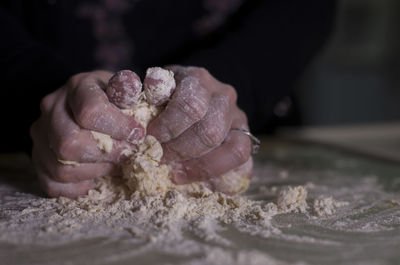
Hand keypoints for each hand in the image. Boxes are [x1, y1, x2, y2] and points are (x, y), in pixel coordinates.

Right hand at [30, 71, 144, 197]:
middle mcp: (53, 107)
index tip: (138, 135)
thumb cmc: (115, 100)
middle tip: (127, 155)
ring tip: (114, 165)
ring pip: (62, 168)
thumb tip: (148, 123)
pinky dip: (77, 188)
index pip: (91, 111)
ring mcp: (41, 134)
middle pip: (71, 143)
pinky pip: (52, 184)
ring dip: (96, 172)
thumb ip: (137, 102)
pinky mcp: (38, 159)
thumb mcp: (128, 91)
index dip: (119, 128)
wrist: (88, 104)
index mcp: (79, 86)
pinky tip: (95, 178)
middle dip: (107, 155)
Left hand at [147, 66, 252, 192]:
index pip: (190, 106)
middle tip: (159, 160)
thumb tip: (127, 124)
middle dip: (180, 151)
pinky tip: (200, 179)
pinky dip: (221, 174)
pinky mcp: (245, 137)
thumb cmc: (166, 97)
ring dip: (199, 167)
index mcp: (198, 79)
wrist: (197, 94)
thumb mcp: (152, 92)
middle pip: (209, 131)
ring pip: (231, 148)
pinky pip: (243, 161)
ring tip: (174, 174)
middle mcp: (224, 96)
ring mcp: (239, 117)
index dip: (168, 128)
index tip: (148, 140)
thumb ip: (141, 101)